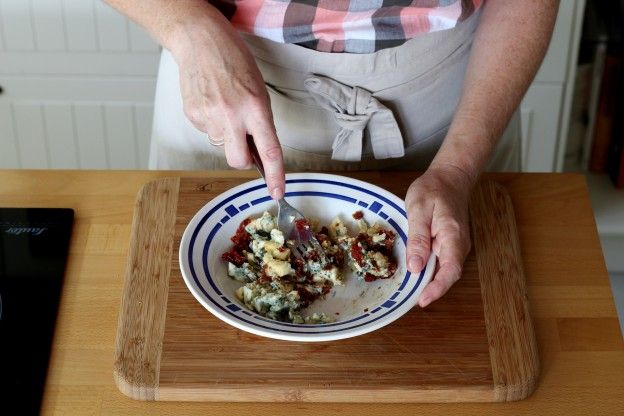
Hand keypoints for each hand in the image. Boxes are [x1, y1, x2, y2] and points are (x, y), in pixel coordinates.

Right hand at [168, 5, 284, 198]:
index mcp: (255, 108)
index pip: (269, 150)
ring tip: (226, 106)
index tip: (278, 192)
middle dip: (244, 160)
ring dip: (227, 135)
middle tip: (246, 142)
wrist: (200, 41)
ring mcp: (209, 117)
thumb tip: (259, 152)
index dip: (275, 176)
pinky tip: (213, 104)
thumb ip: (260, 122)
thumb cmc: (234, 61)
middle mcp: (231, 116)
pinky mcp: (193, 116)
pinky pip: (208, 133)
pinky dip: (213, 124)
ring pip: (222, 146)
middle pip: (238, 161)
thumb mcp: (259, 90)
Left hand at [404, 165, 472, 306]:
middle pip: (448, 275)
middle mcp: (459, 245)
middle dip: (431, 290)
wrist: (450, 178)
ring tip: (410, 290)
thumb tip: (416, 267)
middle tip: (409, 299)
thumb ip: (418, 238)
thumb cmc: (433, 189)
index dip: (437, 288)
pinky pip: (441, 262)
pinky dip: (430, 271)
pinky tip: (415, 273)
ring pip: (445, 270)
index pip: (450, 270)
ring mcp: (456, 245)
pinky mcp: (450, 244)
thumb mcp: (418, 209)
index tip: (422, 300)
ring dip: (430, 282)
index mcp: (453, 236)